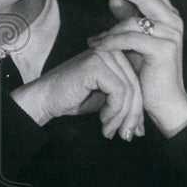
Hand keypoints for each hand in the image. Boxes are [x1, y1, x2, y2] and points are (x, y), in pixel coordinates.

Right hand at [12, 46, 143, 139]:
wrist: (44, 99)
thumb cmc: (70, 99)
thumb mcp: (103, 100)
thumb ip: (123, 102)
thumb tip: (142, 126)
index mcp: (113, 55)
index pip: (136, 81)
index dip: (138, 108)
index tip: (134, 130)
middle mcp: (110, 51)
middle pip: (136, 85)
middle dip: (133, 115)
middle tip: (126, 136)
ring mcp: (103, 55)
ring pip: (129, 90)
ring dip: (122, 117)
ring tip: (110, 131)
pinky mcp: (96, 65)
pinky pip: (119, 92)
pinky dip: (114, 111)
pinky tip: (103, 121)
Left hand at [89, 0, 186, 135]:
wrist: (162, 100)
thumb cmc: (147, 70)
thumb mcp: (133, 40)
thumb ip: (126, 18)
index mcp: (168, 15)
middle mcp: (173, 21)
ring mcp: (171, 34)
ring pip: (134, 19)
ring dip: (109, 29)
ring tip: (94, 40)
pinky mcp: (163, 49)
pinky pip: (131, 38)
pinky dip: (112, 41)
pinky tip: (99, 47)